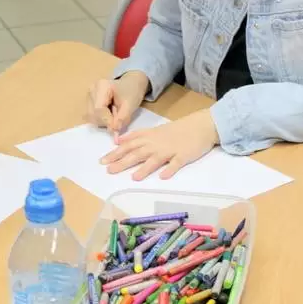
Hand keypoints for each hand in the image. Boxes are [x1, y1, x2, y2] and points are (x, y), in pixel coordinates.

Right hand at [86, 71, 149, 141]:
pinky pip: (92, 116)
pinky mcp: (89, 101)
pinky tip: (109, 114)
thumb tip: (113, 130)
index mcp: (101, 86)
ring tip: (115, 115)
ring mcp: (89, 95)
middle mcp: (92, 90)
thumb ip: (122, 117)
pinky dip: (101, 119)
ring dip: (103, 121)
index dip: (107, 121)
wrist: (131, 84)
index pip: (98, 109)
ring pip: (91, 117)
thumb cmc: (132, 92)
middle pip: (93, 114)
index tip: (117, 128)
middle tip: (118, 121)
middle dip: (105, 122)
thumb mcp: (130, 104)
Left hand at [99, 109, 219, 180]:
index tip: (102, 161)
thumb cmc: (176, 131)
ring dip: (144, 168)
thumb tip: (119, 141)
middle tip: (109, 170)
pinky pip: (176, 163)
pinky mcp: (183, 156)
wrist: (200, 126)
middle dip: (123, 161)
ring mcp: (170, 150)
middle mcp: (157, 143)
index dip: (115, 153)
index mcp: (149, 137)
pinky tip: (163, 177)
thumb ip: (137, 136)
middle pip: (137, 153)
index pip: (128, 145)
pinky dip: (170, 169)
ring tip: (133, 177)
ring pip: (155, 159)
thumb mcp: (154, 131)